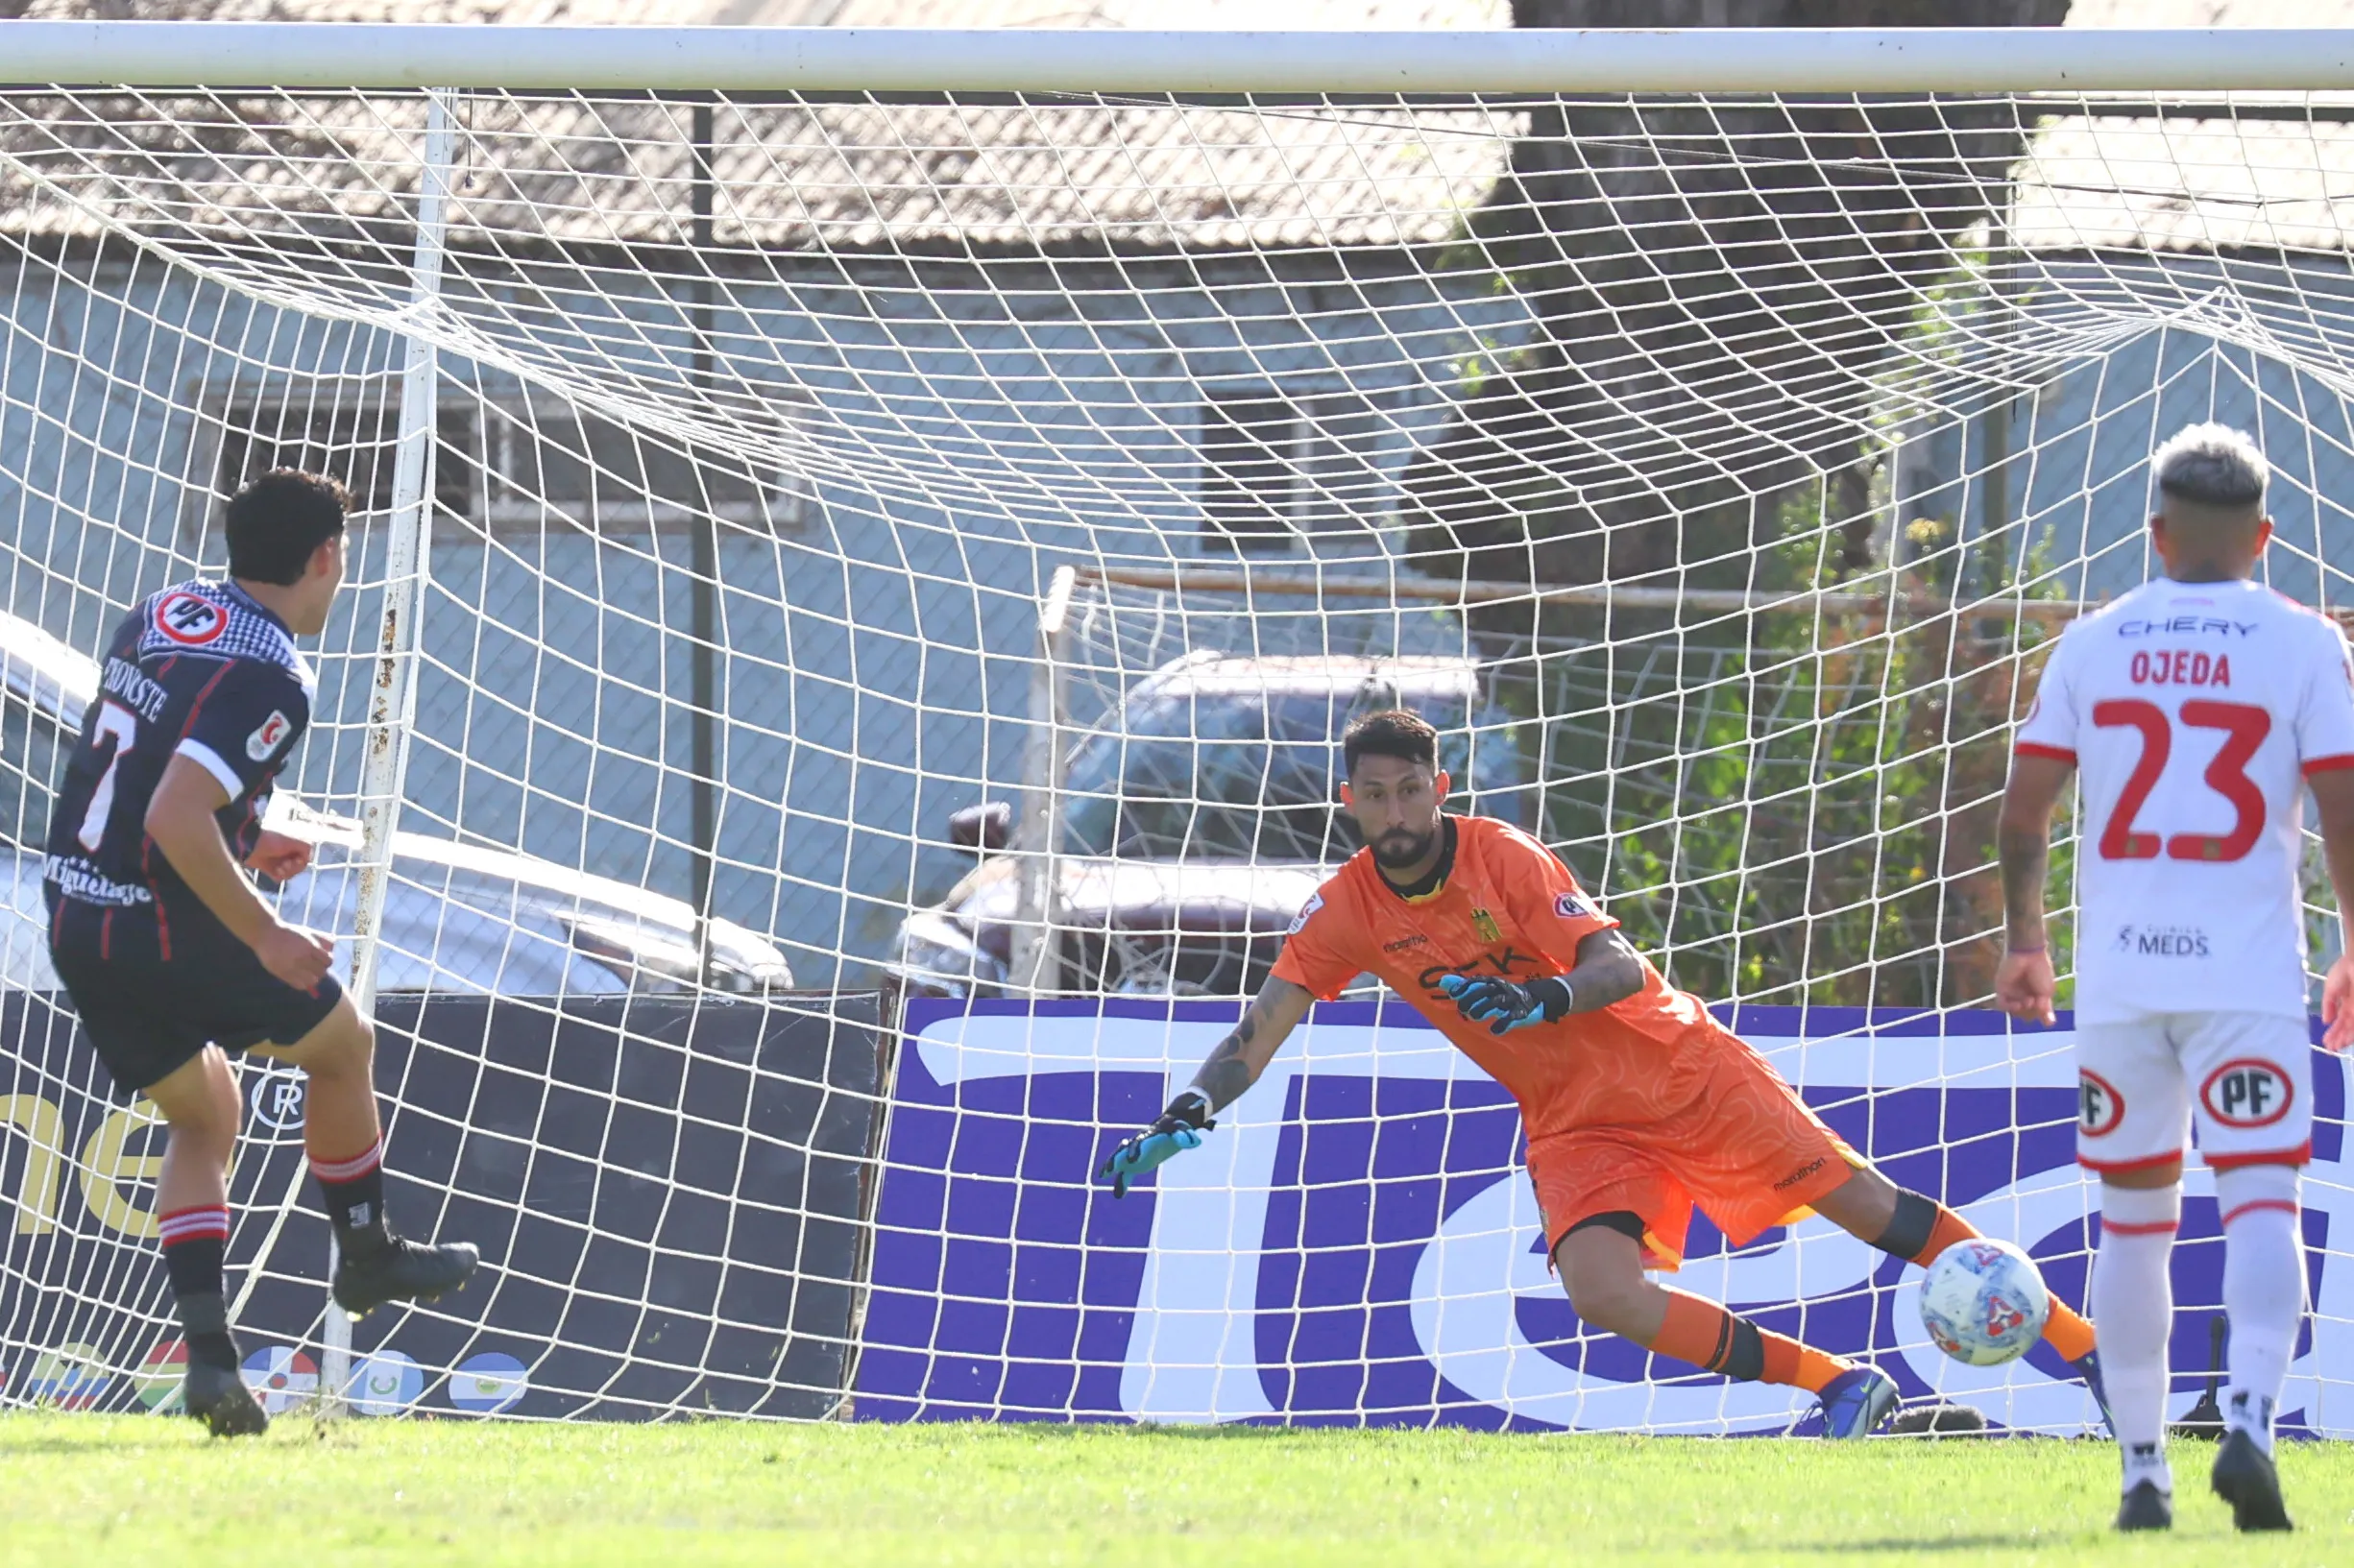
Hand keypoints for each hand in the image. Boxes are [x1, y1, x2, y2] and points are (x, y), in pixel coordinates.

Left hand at [243, 829, 313, 882]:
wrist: (250, 845)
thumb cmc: (271, 841)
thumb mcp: (291, 841)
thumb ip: (304, 848)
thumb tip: (308, 858)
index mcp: (294, 846)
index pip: (306, 858)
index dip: (303, 862)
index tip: (297, 860)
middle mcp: (288, 854)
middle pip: (299, 867)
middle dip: (293, 868)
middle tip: (284, 865)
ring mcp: (280, 862)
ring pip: (291, 873)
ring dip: (286, 873)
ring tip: (278, 869)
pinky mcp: (271, 869)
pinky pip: (280, 877)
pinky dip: (278, 876)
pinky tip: (275, 874)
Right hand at [253, 921, 333, 993]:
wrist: (266, 934)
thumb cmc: (289, 933)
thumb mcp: (308, 931)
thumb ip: (323, 939)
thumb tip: (332, 949)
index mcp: (310, 946)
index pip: (328, 961)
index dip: (327, 962)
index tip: (322, 961)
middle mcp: (302, 958)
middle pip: (321, 972)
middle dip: (320, 970)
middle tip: (314, 968)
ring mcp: (292, 967)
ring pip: (312, 981)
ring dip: (312, 979)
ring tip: (308, 974)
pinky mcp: (283, 974)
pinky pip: (299, 985)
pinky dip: (303, 984)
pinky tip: (300, 977)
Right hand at [1097, 1093, 1214, 1197]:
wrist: (1171, 1125)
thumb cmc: (1178, 1128)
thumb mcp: (1184, 1131)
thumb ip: (1186, 1137)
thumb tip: (1195, 1142)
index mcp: (1150, 1136)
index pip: (1139, 1143)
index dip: (1135, 1151)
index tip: (1131, 1160)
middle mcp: (1138, 1143)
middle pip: (1123, 1150)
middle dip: (1115, 1159)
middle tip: (1107, 1170)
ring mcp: (1135, 1151)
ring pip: (1120, 1159)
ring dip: (1112, 1167)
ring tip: (1102, 1176)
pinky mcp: (1136, 1161)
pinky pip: (1126, 1172)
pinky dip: (1121, 1182)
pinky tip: (1119, 1195)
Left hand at [1439, 973, 1547, 1035]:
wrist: (1536, 998)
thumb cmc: (1504, 994)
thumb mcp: (1486, 988)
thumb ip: (1464, 986)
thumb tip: (1441, 981)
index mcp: (1491, 983)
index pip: (1476, 981)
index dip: (1464, 986)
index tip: (1452, 994)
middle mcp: (1500, 989)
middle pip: (1484, 991)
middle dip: (1471, 999)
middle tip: (1463, 1009)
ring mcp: (1511, 1001)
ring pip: (1496, 1003)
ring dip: (1483, 1010)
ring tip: (1474, 1016)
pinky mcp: (1521, 1013)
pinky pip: (1511, 1018)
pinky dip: (1502, 1024)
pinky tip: (1494, 1030)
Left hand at [1994, 948, 2056, 1026]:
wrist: (2028, 955)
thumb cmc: (2040, 971)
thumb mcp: (2047, 992)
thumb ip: (2045, 1008)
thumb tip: (2049, 1023)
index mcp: (2037, 996)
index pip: (2039, 1012)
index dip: (2043, 1018)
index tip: (2047, 1020)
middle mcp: (2025, 996)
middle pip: (2026, 1015)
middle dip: (2032, 1013)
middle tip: (2036, 1002)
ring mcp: (2013, 994)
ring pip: (2014, 1012)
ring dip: (2022, 1011)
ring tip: (2029, 1000)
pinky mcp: (2002, 990)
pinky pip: (2002, 1005)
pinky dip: (2010, 1008)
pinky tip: (2017, 1004)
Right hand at [2324, 952, 2353, 1052]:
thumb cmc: (2343, 972)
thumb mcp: (2330, 989)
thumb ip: (2328, 1005)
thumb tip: (2326, 1021)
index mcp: (2347, 1001)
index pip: (2341, 1020)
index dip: (2334, 1031)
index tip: (2326, 1042)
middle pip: (2348, 1027)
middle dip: (2339, 1038)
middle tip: (2331, 1050)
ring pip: (2353, 1027)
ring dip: (2345, 1038)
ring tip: (2336, 1048)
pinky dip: (2352, 1033)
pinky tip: (2345, 1040)